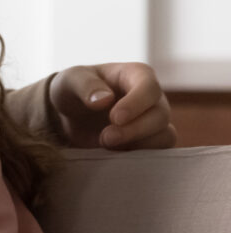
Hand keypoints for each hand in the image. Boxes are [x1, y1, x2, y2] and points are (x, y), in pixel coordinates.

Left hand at [48, 63, 175, 149]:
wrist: (68, 115)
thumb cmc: (72, 90)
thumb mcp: (70, 80)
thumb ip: (85, 85)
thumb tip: (104, 100)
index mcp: (137, 75)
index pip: (149, 87)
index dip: (136, 103)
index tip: (114, 118)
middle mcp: (151, 98)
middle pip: (160, 114)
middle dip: (134, 129)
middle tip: (105, 138)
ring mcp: (153, 121)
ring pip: (164, 135)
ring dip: (139, 145)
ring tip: (106, 145)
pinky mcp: (148, 142)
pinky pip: (158, 152)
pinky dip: (141, 157)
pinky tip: (116, 156)